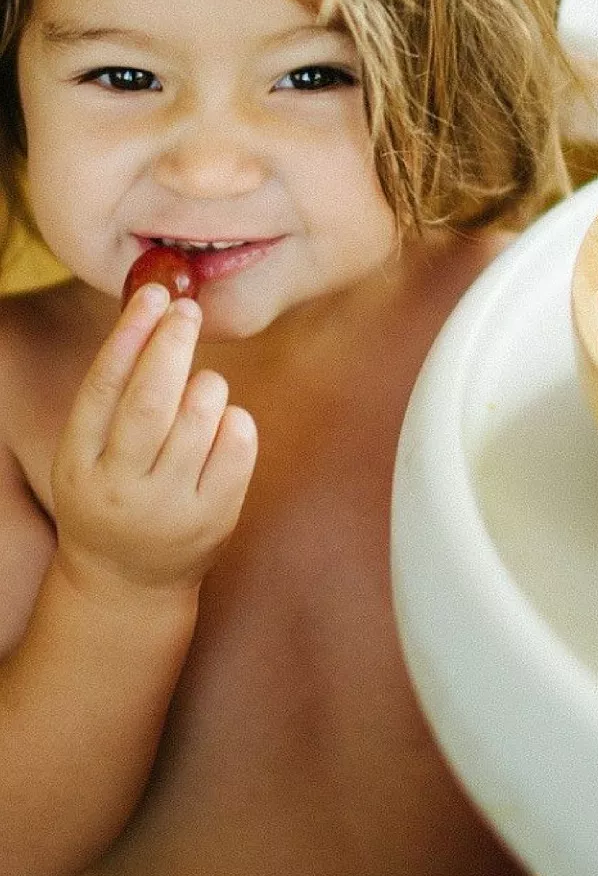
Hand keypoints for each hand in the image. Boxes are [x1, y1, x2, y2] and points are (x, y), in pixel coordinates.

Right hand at [50, 284, 256, 600]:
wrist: (129, 581)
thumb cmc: (116, 490)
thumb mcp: (93, 452)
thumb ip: (118, 393)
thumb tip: (156, 309)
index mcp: (79, 465)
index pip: (102, 389)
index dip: (128, 335)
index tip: (151, 294)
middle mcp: (120, 488)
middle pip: (150, 401)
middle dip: (171, 344)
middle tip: (186, 309)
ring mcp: (170, 506)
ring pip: (201, 415)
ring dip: (207, 384)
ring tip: (200, 388)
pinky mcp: (216, 517)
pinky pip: (238, 440)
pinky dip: (234, 418)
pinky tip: (221, 427)